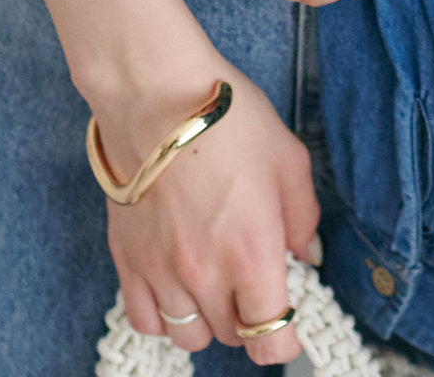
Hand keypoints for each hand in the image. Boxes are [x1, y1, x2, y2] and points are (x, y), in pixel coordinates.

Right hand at [93, 59, 318, 363]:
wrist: (155, 93)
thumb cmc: (225, 117)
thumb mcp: (287, 157)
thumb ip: (303, 216)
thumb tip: (305, 254)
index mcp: (253, 254)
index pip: (270, 340)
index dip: (283, 338)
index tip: (286, 322)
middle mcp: (206, 275)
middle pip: (233, 335)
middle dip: (248, 315)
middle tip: (251, 276)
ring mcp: (161, 272)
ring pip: (189, 336)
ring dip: (207, 317)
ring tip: (213, 278)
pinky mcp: (128, 261)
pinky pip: (145, 320)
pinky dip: (163, 315)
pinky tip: (175, 284)